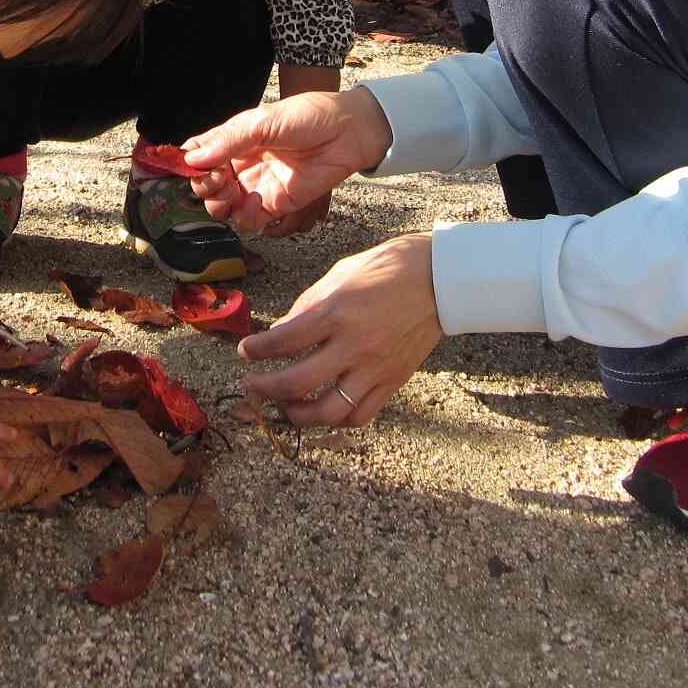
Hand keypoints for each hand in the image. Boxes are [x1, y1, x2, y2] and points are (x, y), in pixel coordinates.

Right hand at [181, 89, 391, 233]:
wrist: (347, 132)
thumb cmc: (308, 117)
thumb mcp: (263, 121)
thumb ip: (228, 141)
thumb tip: (192, 159)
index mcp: (234, 140)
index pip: (199, 154)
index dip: (188, 163)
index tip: (186, 165)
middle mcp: (242, 164)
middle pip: (206, 185)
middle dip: (203, 186)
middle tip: (215, 178)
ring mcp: (257, 185)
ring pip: (223, 207)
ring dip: (219, 204)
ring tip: (231, 191)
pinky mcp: (276, 205)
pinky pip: (249, 221)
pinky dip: (244, 217)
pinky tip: (253, 201)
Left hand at [239, 233, 441, 426]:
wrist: (441, 280)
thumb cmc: (389, 268)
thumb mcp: (340, 273)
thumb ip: (308, 304)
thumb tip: (281, 331)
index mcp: (337, 311)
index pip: (283, 341)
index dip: (256, 351)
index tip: (246, 352)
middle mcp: (354, 344)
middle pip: (297, 383)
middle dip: (265, 389)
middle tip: (250, 387)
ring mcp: (374, 368)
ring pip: (328, 411)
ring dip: (298, 415)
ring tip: (283, 408)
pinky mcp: (393, 382)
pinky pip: (360, 414)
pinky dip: (336, 419)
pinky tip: (323, 410)